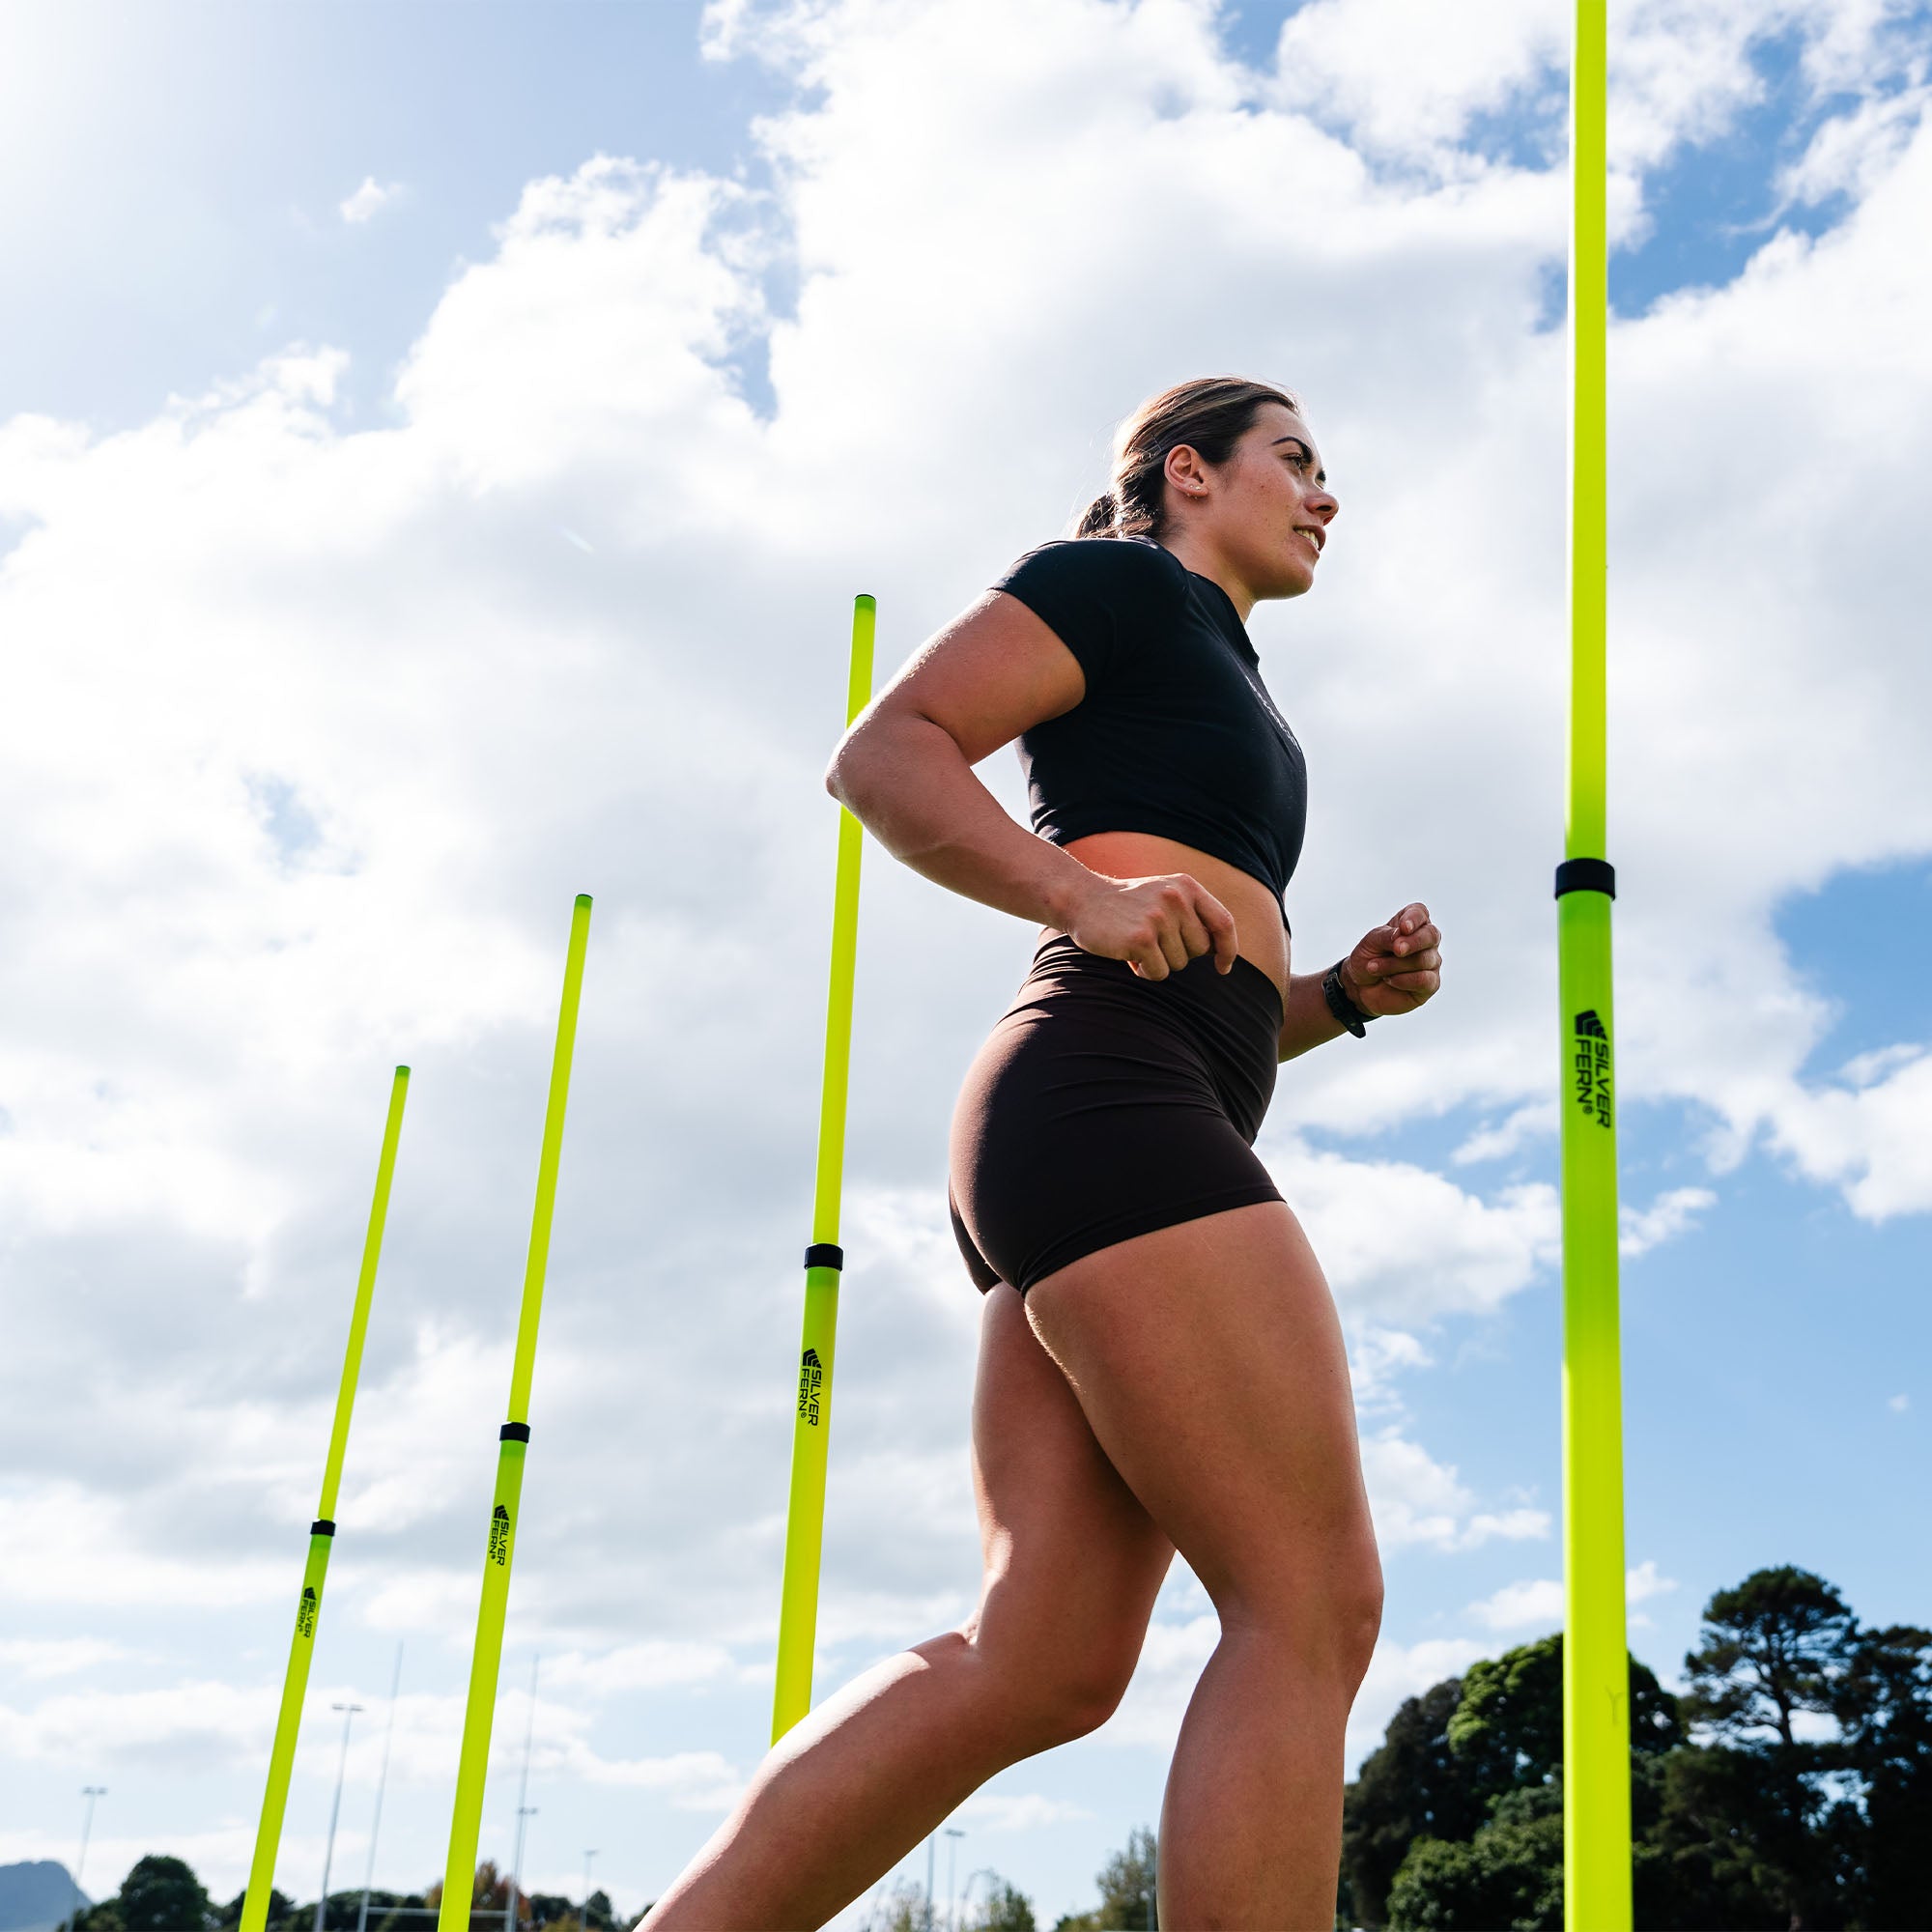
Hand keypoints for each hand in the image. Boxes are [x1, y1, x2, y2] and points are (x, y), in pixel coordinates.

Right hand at [1065, 871, 1239, 980]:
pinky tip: (1128, 954)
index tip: (1223, 967)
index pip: (1223, 922)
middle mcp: (1176, 898)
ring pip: (1179, 963)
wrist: (1081, 899)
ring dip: (1159, 962)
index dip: (1228, 949)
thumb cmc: (1127, 905)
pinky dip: (1145, 971)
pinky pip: (1159, 972)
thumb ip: (1193, 914)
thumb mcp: (1164, 896)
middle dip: (1180, 954)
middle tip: (1154, 941)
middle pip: (1200, 949)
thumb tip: (1220, 950)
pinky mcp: (1141, 938)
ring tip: (1138, 945)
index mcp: (1187, 886)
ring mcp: (1158, 917)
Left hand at [1340, 903, 1441, 1016]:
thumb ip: (1387, 936)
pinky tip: (1389, 980)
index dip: (1414, 918)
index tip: (1403, 928)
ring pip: (1422, 959)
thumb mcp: (1371, 942)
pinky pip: (1424, 979)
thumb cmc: (1368, 958)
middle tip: (1396, 949)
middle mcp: (1426, 941)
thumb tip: (1402, 934)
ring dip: (1394, 964)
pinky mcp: (1431, 983)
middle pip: (1431, 935)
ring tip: (1373, 967)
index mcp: (1412, 924)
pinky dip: (1403, 980)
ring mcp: (1431, 962)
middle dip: (1413, 942)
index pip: (1420, 913)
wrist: (1360, 987)